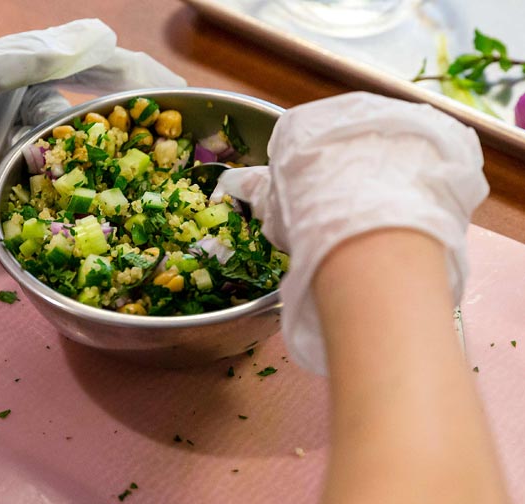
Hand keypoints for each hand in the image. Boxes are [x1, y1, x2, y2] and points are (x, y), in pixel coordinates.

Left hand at [0, 19, 184, 259]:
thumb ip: (29, 58)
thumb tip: (102, 33)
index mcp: (15, 68)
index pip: (87, 67)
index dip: (131, 75)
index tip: (175, 92)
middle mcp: (19, 105)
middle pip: (85, 113)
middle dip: (127, 125)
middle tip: (174, 146)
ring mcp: (7, 146)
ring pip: (67, 152)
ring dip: (100, 165)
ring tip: (145, 181)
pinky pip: (40, 185)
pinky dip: (63, 192)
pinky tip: (93, 204)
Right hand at [213, 92, 488, 374]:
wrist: (369, 224)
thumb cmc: (309, 216)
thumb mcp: (273, 210)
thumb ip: (256, 191)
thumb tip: (232, 181)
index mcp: (301, 123)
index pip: (298, 145)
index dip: (304, 179)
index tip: (309, 206)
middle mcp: (350, 108)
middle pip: (346, 141)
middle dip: (347, 171)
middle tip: (347, 213)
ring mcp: (399, 115)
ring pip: (388, 146)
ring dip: (387, 171)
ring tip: (383, 216)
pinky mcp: (442, 133)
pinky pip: (428, 156)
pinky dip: (421, 179)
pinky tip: (413, 208)